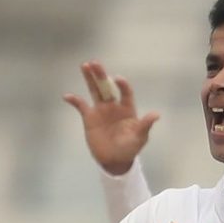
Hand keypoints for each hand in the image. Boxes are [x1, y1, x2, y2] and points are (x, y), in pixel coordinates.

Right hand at [63, 61, 158, 175]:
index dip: (122, 85)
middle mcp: (113, 105)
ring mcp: (101, 110)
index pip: (125, 92)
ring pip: (95, 90)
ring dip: (89, 78)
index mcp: (127, 108)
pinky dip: (74, 101)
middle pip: (107, 86)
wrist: (115, 160)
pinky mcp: (89, 117)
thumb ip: (145, 124)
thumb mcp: (140, 137)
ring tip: (85, 65)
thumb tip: (156, 115)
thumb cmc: (130, 148)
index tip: (117, 79)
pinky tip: (67, 96)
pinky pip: (81, 106)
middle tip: (95, 62)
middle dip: (101, 74)